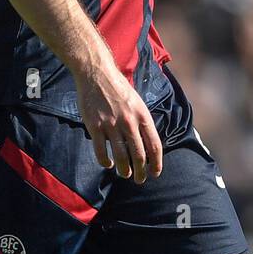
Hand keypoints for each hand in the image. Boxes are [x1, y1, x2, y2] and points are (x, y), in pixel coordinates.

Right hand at [72, 49, 162, 182]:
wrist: (97, 74)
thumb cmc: (119, 87)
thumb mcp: (138, 102)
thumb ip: (142, 121)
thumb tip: (147, 142)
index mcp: (143, 115)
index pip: (154, 145)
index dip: (156, 162)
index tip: (155, 173)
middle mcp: (129, 122)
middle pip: (139, 155)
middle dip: (141, 171)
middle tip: (139, 180)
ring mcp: (112, 125)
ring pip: (121, 156)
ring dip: (124, 170)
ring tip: (125, 174)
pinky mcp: (95, 126)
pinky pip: (101, 151)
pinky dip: (106, 161)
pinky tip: (108, 164)